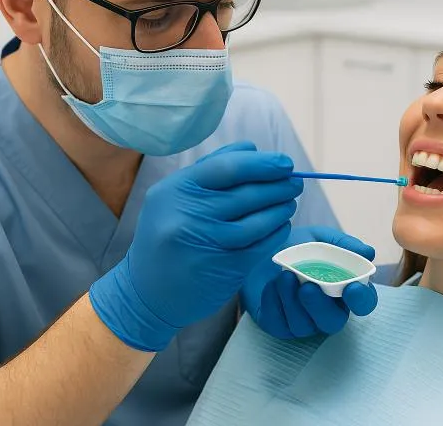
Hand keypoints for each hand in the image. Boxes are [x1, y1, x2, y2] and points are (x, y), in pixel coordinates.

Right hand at [89, 142, 303, 351]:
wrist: (146, 293)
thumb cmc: (167, 237)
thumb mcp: (175, 198)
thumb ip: (212, 169)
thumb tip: (252, 149)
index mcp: (176, 189)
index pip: (228, 167)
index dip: (262, 164)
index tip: (285, 163)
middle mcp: (187, 214)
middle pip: (247, 193)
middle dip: (279, 186)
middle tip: (295, 182)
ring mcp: (205, 243)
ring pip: (257, 221)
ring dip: (281, 209)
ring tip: (289, 203)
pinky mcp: (221, 268)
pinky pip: (259, 246)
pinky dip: (276, 233)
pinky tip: (281, 226)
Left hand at [242, 226, 377, 338]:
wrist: (259, 248)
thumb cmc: (295, 247)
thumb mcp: (319, 239)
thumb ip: (343, 245)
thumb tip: (369, 252)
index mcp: (342, 290)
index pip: (363, 303)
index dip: (362, 300)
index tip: (353, 288)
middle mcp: (326, 310)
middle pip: (333, 322)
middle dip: (320, 306)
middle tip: (308, 287)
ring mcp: (301, 322)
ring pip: (303, 325)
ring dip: (293, 301)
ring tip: (285, 276)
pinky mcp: (277, 325)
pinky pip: (278, 323)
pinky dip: (274, 302)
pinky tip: (272, 284)